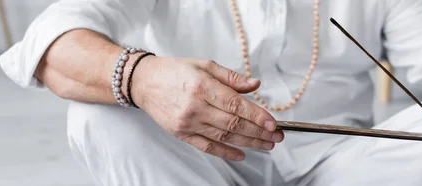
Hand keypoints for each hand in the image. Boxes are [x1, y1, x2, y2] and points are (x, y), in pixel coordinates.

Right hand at [130, 56, 283, 160]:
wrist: (144, 83)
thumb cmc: (175, 71)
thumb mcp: (205, 65)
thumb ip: (232, 77)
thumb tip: (255, 85)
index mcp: (202, 86)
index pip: (235, 105)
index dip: (256, 115)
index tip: (272, 123)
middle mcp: (195, 107)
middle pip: (233, 123)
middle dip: (258, 132)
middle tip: (276, 136)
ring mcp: (188, 123)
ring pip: (224, 136)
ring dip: (249, 142)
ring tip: (266, 144)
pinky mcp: (182, 134)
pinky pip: (207, 146)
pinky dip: (226, 152)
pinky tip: (242, 154)